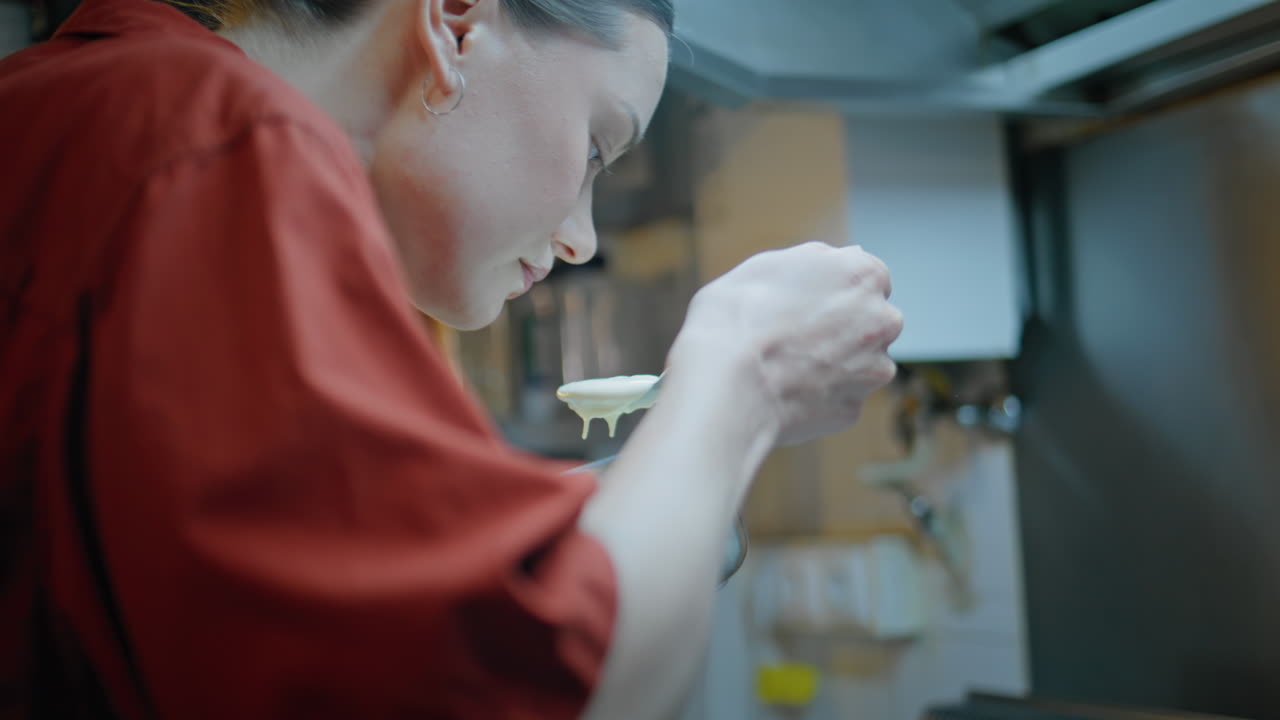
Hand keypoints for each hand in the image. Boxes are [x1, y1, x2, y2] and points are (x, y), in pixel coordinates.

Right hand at [671, 242, 901, 445]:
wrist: (727, 386)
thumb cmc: (738, 319)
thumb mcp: (767, 266)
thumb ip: (814, 259)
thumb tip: (835, 259)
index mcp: (864, 276)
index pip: (868, 278)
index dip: (834, 289)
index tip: (807, 301)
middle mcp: (882, 321)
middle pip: (871, 321)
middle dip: (843, 327)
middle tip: (793, 334)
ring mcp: (872, 370)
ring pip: (859, 363)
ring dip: (832, 363)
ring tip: (785, 366)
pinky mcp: (853, 409)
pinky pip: (837, 397)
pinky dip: (817, 395)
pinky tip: (785, 391)